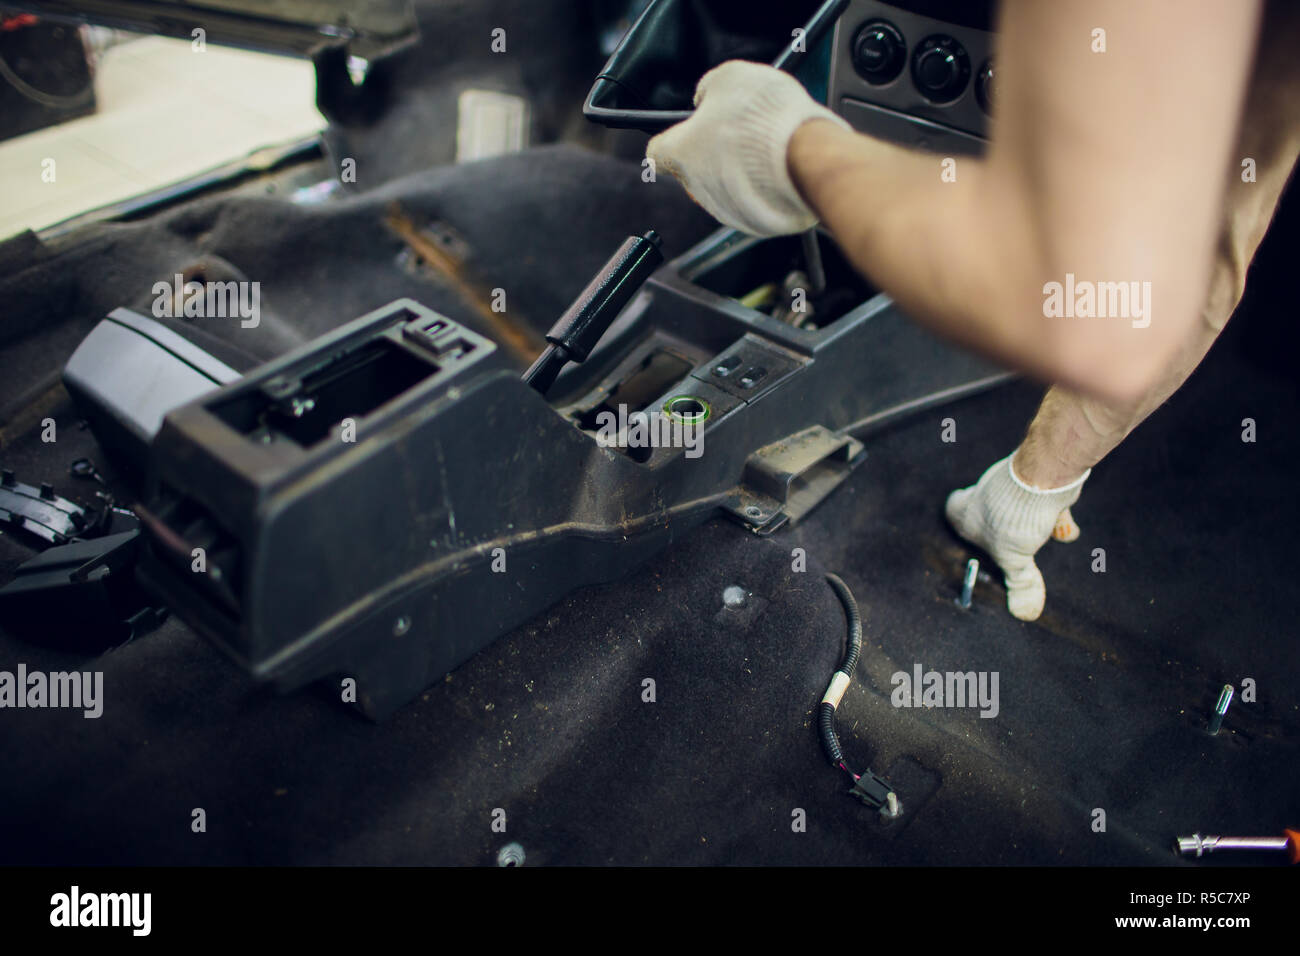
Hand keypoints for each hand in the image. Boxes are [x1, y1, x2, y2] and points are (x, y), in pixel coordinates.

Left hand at [646, 60, 850, 236]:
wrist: (805, 155)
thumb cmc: (764, 118)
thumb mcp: (729, 77)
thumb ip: (709, 88)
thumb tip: (705, 96)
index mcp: (681, 153)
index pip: (657, 153)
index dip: (670, 140)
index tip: (683, 133)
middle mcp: (697, 188)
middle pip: (695, 170)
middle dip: (712, 152)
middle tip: (737, 131)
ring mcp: (725, 210)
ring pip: (724, 188)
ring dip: (738, 170)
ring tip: (764, 147)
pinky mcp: (753, 223)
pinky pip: (751, 202)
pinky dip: (761, 187)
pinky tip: (778, 166)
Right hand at [944, 454, 1089, 620]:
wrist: (1043, 478)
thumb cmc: (1015, 515)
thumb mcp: (1015, 561)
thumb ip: (1020, 584)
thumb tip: (1024, 612)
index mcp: (965, 514)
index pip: (952, 511)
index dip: (959, 520)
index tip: (969, 534)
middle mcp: (982, 497)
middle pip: (985, 510)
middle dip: (1001, 528)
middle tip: (1012, 546)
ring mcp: (1007, 486)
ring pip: (1015, 504)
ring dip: (1031, 522)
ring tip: (1045, 540)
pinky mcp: (1032, 480)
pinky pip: (1041, 499)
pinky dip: (1054, 514)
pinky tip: (1066, 529)